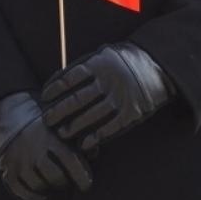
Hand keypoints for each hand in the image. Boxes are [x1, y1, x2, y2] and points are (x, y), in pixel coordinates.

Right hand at [0, 92, 92, 199]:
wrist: (11, 119)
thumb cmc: (46, 129)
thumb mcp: (63, 128)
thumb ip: (80, 140)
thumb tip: (93, 152)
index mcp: (50, 137)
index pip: (70, 160)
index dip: (82, 177)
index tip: (86, 185)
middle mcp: (33, 149)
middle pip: (56, 177)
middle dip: (65, 182)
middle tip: (67, 180)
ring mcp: (18, 161)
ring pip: (39, 186)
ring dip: (50, 188)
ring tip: (53, 183)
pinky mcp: (7, 170)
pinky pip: (22, 192)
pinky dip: (34, 197)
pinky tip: (42, 193)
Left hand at [41, 42, 172, 152]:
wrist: (156, 66)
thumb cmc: (122, 62)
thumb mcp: (102, 56)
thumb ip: (82, 67)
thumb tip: (56, 81)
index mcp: (99, 65)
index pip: (70, 79)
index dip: (55, 89)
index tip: (44, 98)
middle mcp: (109, 81)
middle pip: (78, 99)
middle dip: (60, 111)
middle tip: (47, 120)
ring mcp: (121, 97)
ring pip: (93, 115)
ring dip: (75, 126)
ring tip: (61, 133)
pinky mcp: (133, 112)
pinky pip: (112, 127)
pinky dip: (97, 137)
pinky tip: (84, 143)